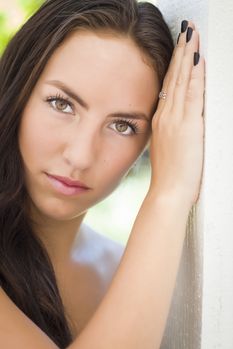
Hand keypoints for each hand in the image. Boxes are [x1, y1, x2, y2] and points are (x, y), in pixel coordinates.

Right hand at [148, 20, 204, 207]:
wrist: (168, 192)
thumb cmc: (170, 175)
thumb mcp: (168, 148)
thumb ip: (171, 130)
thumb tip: (178, 119)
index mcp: (162, 121)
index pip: (169, 86)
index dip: (174, 65)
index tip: (179, 48)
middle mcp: (166, 116)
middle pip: (173, 78)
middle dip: (180, 52)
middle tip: (186, 30)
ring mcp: (175, 119)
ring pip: (181, 81)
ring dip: (187, 56)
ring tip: (191, 35)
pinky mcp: (187, 126)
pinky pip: (191, 94)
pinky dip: (194, 75)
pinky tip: (198, 59)